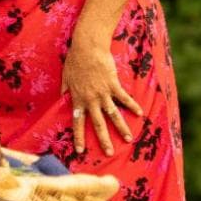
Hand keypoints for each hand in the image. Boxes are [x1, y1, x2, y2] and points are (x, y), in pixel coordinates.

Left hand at [62, 32, 139, 157]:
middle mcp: (91, 100)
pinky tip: (139, 114)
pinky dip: (133, 106)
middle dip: (103, 140)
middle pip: (97, 124)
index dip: (79, 136)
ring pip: (113, 115)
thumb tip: (61, 96)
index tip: (80, 150)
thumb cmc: (75, 60)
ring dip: (121, 128)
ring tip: (128, 139)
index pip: (78, 122)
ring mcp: (103, 93)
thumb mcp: (65, 76)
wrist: (88, 48)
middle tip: (109, 153)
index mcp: (78, 99)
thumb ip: (65, 89)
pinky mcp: (114, 85)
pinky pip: (125, 98)